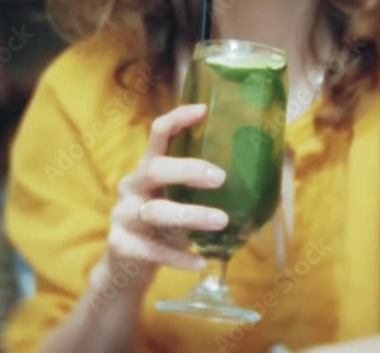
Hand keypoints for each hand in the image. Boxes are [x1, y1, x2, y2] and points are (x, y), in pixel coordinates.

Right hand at [91, 104, 229, 292]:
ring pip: (156, 211)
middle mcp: (132, 187)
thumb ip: (200, 192)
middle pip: (155, 169)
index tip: (204, 110)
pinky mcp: (122, 246)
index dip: (178, 119)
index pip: (158, 135)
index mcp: (147, 169)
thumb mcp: (177, 203)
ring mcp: (124, 216)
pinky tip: (200, 262)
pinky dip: (180, 257)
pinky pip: (154, 250)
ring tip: (221, 221)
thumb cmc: (163, 229)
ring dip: (191, 215)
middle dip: (188, 170)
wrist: (126, 269)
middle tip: (221, 178)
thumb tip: (257, 179)